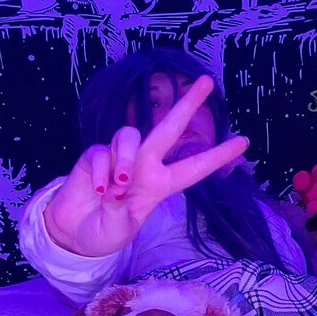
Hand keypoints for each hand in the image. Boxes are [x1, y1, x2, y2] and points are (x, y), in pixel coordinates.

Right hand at [43, 76, 248, 256]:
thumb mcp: (118, 231)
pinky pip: (101, 153)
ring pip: (130, 137)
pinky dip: (101, 172)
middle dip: (187, 104)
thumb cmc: (104, 232)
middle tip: (207, 81)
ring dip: (125, 159)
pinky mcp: (94, 156)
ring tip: (118, 187)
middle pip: (167, 129)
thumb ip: (120, 212)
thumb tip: (117, 188)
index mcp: (159, 186)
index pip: (193, 169)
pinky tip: (98, 190)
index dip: (218, 156)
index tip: (244, 142)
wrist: (72, 234)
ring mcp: (118, 158)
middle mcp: (143, 166)